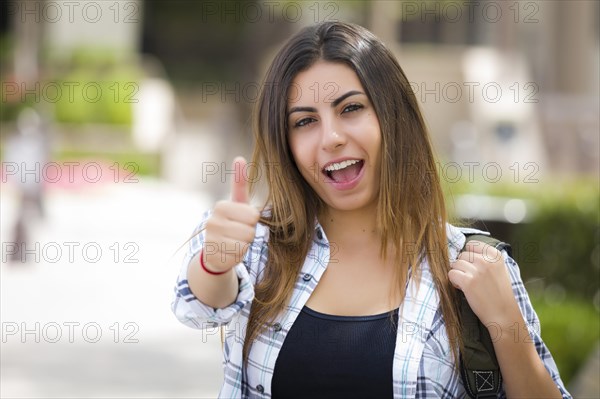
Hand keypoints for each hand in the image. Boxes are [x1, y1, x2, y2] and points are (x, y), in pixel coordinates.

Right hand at [203, 157, 260, 273]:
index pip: (253, 215)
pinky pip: (238, 255)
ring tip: (233, 242)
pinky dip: (238, 255)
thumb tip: (239, 157)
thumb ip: (239, 183)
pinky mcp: (213, 255)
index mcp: (220, 206)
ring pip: (244, 243)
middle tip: (237, 233)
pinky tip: (229, 252)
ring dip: (244, 245)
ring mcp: (211, 239)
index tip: (242, 220)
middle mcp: (212, 221)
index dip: (252, 220)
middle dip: (248, 234)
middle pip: (250, 230)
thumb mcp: (237, 204)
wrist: (215, 250)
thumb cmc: (231, 223)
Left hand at [448, 241, 521, 328]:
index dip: (469, 256)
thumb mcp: (500, 270)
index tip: (473, 266)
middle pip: (462, 255)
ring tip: (467, 284)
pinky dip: (454, 281)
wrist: (503, 314)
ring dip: (458, 273)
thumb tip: (467, 251)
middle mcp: (486, 261)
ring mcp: (477, 271)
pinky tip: (462, 288)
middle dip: (463, 266)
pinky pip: (451, 274)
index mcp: (496, 255)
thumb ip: (486, 259)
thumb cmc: (500, 294)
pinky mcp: (468, 282)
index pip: (472, 245)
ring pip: (455, 264)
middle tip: (470, 278)